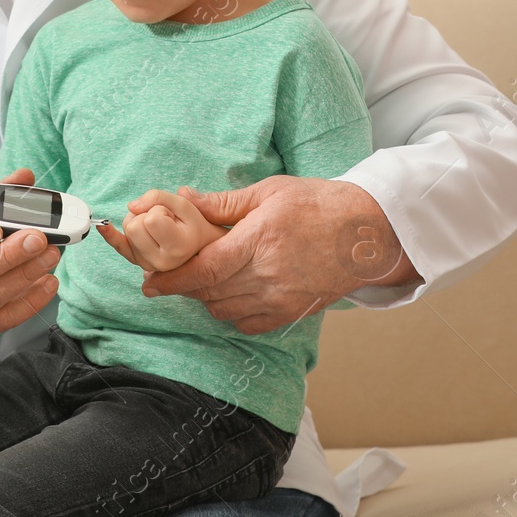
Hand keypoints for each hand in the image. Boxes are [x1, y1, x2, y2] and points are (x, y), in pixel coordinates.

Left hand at [96, 188, 225, 271]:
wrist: (207, 248)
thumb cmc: (199, 225)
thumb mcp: (186, 204)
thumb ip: (158, 197)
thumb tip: (131, 205)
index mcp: (177, 248)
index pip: (150, 219)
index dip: (161, 210)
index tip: (176, 217)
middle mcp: (161, 263)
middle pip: (132, 225)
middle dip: (147, 214)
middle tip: (168, 220)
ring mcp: (149, 266)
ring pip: (126, 231)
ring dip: (140, 221)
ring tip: (163, 227)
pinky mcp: (141, 263)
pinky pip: (119, 247)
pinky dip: (110, 236)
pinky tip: (103, 226)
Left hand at [139, 176, 420, 333]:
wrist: (367, 234)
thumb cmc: (319, 205)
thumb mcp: (268, 192)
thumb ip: (222, 204)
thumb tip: (181, 200)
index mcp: (261, 239)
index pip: (204, 269)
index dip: (172, 279)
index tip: (148, 282)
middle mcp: (269, 274)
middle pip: (209, 292)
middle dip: (183, 286)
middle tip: (166, 276)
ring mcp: (281, 299)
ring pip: (224, 310)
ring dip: (205, 298)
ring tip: (202, 279)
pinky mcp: (291, 313)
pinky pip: (247, 324)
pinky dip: (231, 312)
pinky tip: (231, 293)